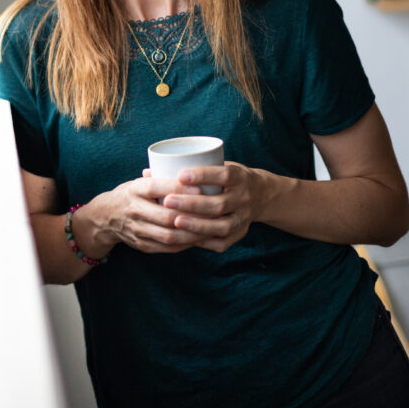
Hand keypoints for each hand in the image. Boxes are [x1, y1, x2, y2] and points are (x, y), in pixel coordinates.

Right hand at [93, 172, 205, 254]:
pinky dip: (185, 244)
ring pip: (169, 235)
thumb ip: (162, 178)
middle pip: (166, 215)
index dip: (179, 190)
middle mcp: (134, 210)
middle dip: (192, 216)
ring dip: (192, 234)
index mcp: (135, 189)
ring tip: (210, 228)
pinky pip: (167, 248)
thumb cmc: (132, 194)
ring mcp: (137, 230)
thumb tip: (194, 171)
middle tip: (214, 213)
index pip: (157, 188)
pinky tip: (199, 238)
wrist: (105, 217)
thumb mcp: (140, 181)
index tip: (201, 189)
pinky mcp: (141, 245)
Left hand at [160, 162, 274, 252]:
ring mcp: (244, 218)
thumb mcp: (218, 165)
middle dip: (191, 203)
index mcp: (240, 177)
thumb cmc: (228, 178)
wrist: (261, 194)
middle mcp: (244, 198)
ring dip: (196, 225)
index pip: (223, 175)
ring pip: (221, 226)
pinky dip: (203, 240)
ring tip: (174, 221)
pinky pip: (222, 241)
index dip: (203, 175)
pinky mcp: (240, 233)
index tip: (180, 175)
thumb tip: (147, 171)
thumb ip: (189, 168)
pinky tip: (186, 238)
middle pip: (218, 204)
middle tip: (167, 201)